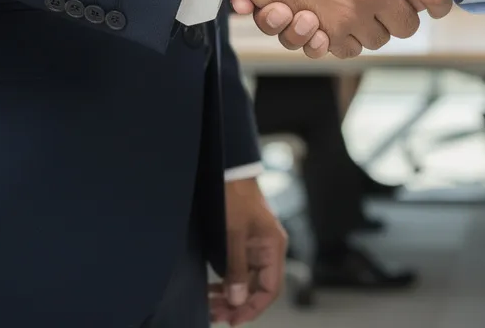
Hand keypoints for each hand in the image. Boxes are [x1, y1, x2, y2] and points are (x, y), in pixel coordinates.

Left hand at [209, 178, 286, 325]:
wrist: (227, 171)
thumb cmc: (234, 195)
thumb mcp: (233, 233)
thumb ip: (236, 267)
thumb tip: (237, 299)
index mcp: (273, 247)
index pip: (270, 289)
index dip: (253, 307)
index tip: (233, 319)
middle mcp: (267, 250)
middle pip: (257, 288)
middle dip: (238, 304)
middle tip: (215, 315)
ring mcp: (254, 247)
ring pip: (246, 281)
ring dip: (230, 296)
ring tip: (210, 306)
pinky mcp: (242, 244)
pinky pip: (237, 271)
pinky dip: (226, 283)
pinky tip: (212, 290)